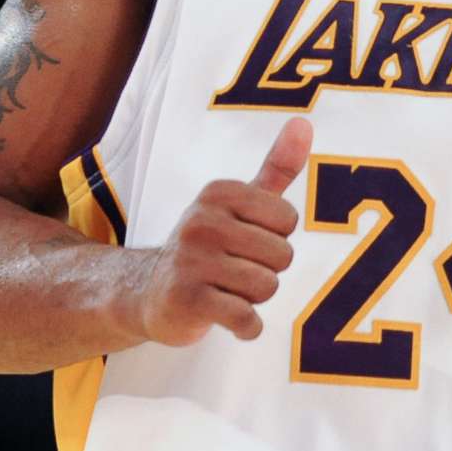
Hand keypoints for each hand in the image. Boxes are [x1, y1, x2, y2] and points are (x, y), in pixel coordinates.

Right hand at [122, 117, 312, 346]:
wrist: (147, 292)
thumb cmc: (207, 246)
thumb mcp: (239, 203)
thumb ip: (275, 168)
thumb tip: (304, 123)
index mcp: (218, 193)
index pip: (288, 219)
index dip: (275, 239)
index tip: (245, 242)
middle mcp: (201, 221)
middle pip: (281, 256)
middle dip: (266, 272)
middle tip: (234, 271)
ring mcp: (191, 260)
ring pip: (266, 287)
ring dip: (254, 299)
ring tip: (226, 291)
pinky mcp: (187, 299)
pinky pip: (245, 318)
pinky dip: (246, 327)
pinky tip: (229, 319)